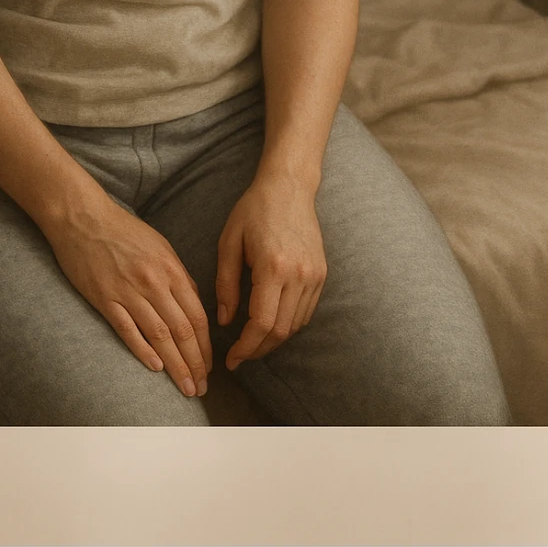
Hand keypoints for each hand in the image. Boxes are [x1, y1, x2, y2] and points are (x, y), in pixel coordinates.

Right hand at [46, 197, 212, 399]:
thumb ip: (178, 276)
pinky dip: (142, 350)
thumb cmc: (123, 230)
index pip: (197, 316)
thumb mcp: (160, 246)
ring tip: (185, 387)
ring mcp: (128, 291)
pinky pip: (127, 329)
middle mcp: (154, 282)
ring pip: (159, 335)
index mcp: (171, 269)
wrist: (83, 217)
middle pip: (182, 330)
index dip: (206, 346)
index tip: (210, 366)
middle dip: (196, 363)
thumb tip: (193, 305)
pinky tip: (155, 368)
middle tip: (201, 388)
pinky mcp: (105, 298)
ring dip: (175, 365)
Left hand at [215, 175, 326, 368]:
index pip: (262, 323)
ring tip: (252, 343)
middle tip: (239, 357)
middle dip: (258, 350)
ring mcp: (314, 275)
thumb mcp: (229, 242)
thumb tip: (225, 321)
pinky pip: (306, 312)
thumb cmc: (253, 210)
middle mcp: (299, 275)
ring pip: (295, 325)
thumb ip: (226, 284)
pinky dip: (288, 324)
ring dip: (273, 340)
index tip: (231, 360)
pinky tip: (270, 323)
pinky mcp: (322, 274)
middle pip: (280, 331)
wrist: (289, 187)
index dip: (246, 348)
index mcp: (273, 267)